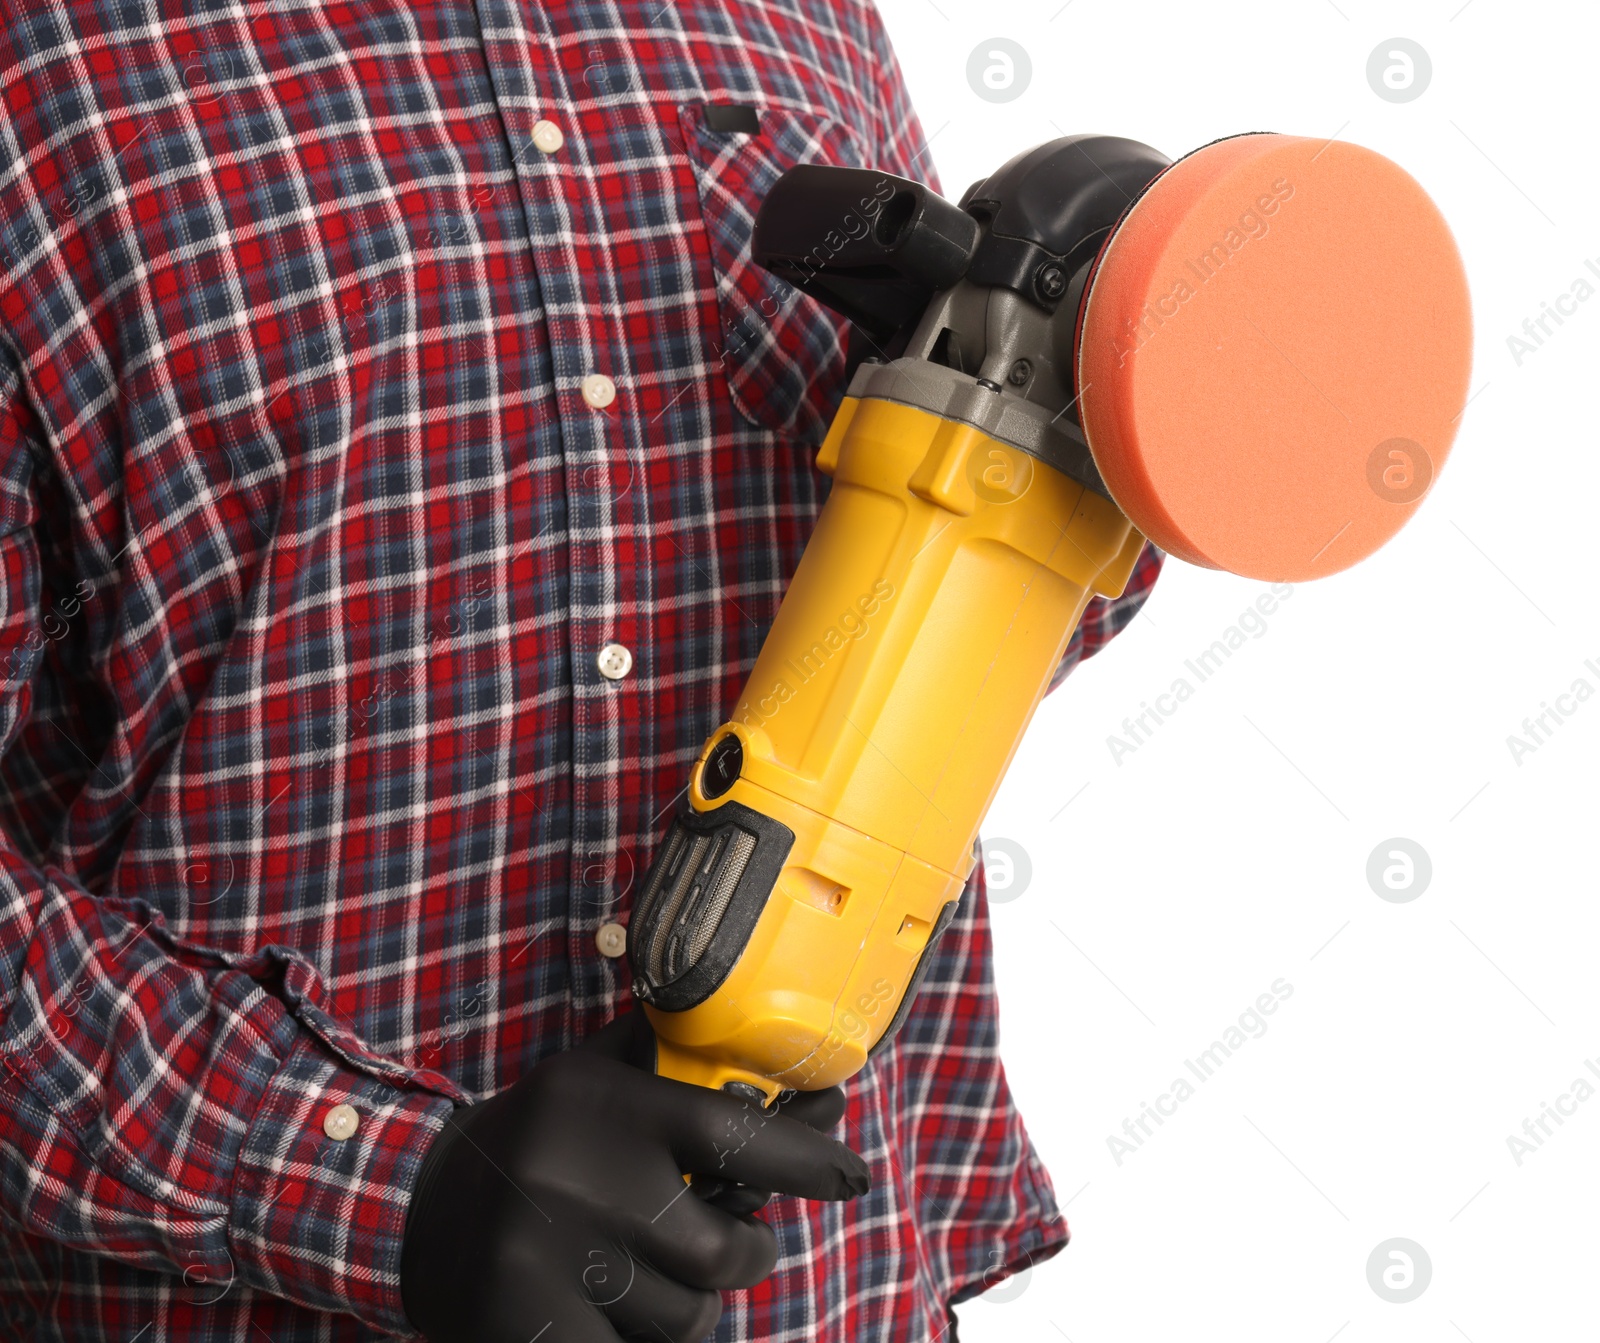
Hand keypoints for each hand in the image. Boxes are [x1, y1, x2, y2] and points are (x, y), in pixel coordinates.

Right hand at [400, 1012, 867, 1341]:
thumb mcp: (593, 1080)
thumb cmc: (537, 1141)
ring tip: (642, 1278)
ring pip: (686, 1319)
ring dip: (685, 1309)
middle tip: (731, 1244)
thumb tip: (801, 1084)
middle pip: (721, 1252)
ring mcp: (548, 1258)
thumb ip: (676, 1070)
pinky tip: (611, 1316)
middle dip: (744, 1256)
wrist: (416, 1208)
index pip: (736, 1131)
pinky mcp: (525, 1325)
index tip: (850, 1174)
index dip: (806, 1158)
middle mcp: (579, 1175)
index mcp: (605, 1105)